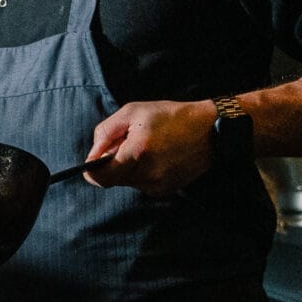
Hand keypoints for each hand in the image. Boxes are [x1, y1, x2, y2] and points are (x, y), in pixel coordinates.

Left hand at [86, 100, 218, 196]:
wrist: (210, 130)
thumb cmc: (171, 116)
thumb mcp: (133, 112)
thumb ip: (106, 132)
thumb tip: (92, 154)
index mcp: (136, 153)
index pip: (100, 178)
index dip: (91, 170)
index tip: (95, 159)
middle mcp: (146, 174)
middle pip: (112, 179)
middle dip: (112, 163)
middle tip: (126, 143)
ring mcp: (157, 185)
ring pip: (127, 181)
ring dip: (128, 167)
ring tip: (147, 147)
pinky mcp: (166, 190)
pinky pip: (142, 183)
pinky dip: (142, 172)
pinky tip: (157, 156)